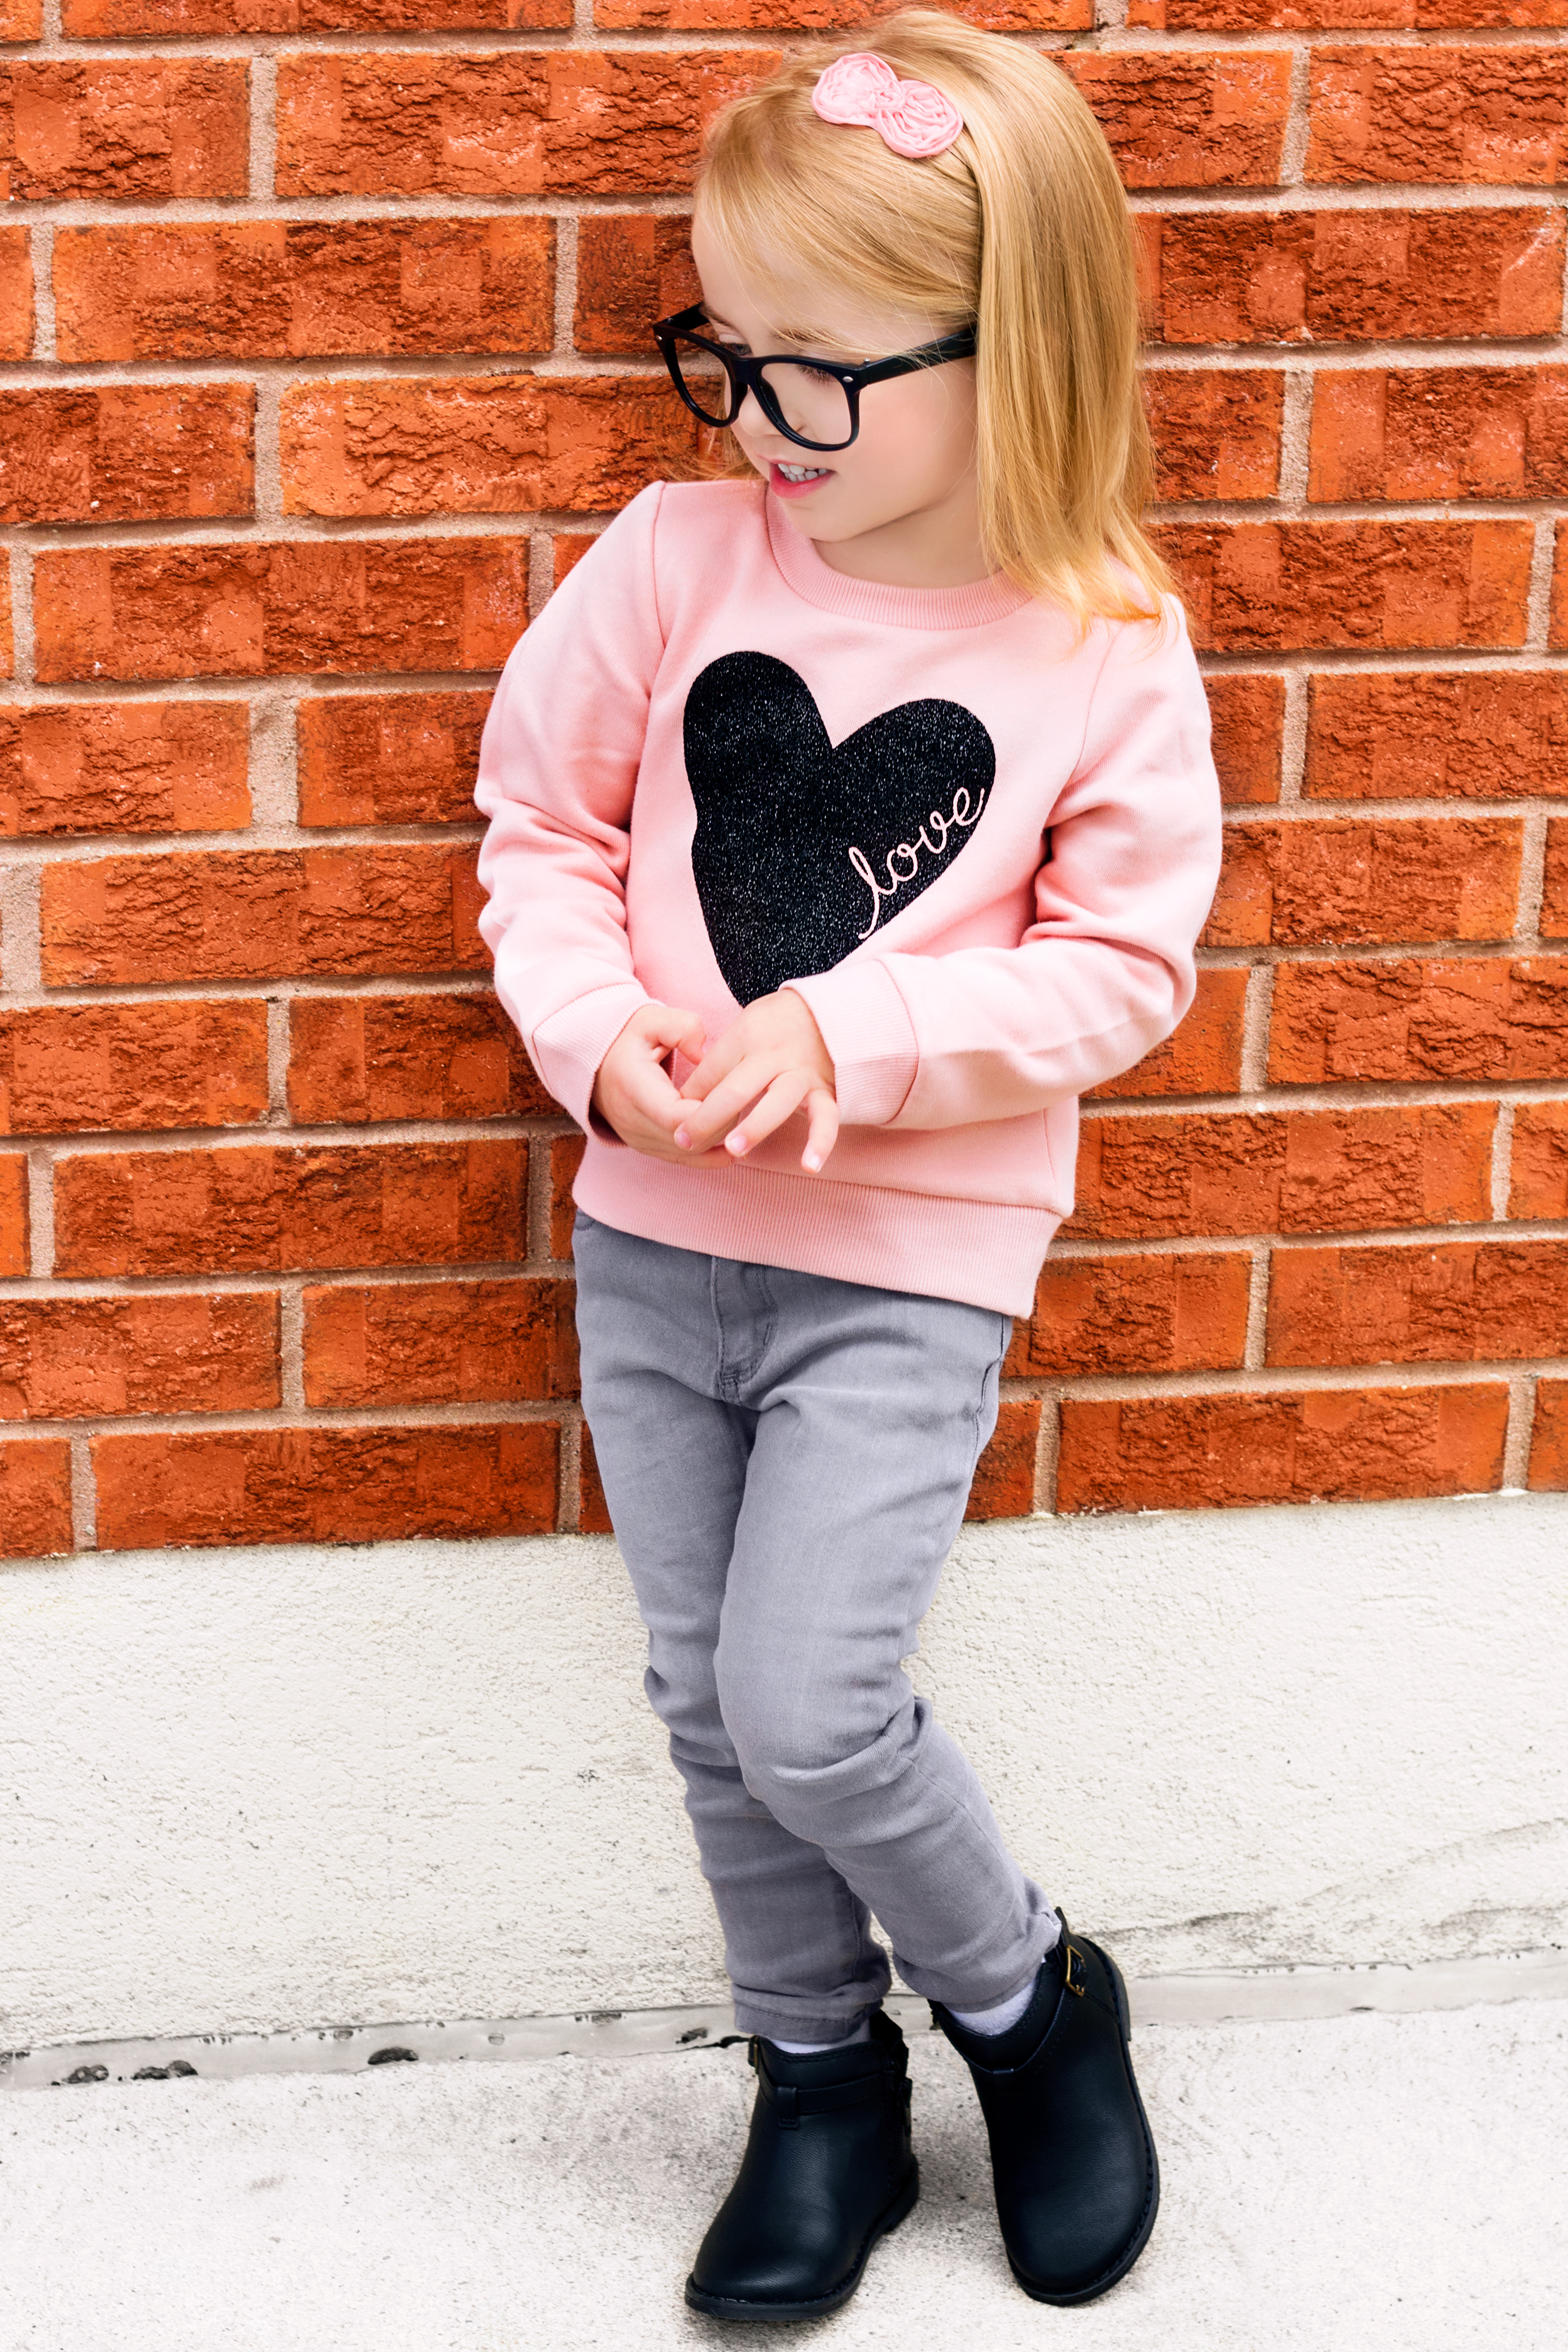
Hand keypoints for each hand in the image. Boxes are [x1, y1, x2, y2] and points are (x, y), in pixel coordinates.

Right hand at [592, 1003, 729, 1163]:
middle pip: (688, 1139)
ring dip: (718, 1138)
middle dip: (721, 1123)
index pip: (674, 1116)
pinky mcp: (648, 1150)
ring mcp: (639, 1140)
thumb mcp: (650, 1019)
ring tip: (740, 1115)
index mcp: (633, 1089)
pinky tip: (733, 1145)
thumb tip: (702, 1053)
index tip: (729, 1091)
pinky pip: (684, 1161)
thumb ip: (681, 1027)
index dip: (708, 1111)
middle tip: (744, 1100)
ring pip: (690, 1153)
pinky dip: (711, 1155)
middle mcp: (632, 1122)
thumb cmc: (629, 1042)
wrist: (599, 1067)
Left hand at [675, 990, 838, 1173]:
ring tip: (733, 1149)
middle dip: (707, 1117)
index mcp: (747, 1038)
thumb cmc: (774, 1026)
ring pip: (778, 1102)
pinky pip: (826, 1118)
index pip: (711, 1072)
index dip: (689, 1100)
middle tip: (683, 1141)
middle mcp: (774, 1056)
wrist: (828, 1011)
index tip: (673, 1124)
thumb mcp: (742, 1030)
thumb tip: (687, 1100)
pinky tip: (810, 1167)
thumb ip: (717, 1064)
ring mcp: (801, 1074)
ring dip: (755, 1127)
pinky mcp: (826, 1091)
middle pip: (737, 1088)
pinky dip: (821, 1142)